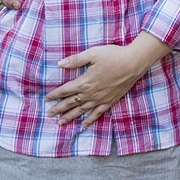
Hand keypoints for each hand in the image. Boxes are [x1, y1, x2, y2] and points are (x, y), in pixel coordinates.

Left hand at [44, 32, 169, 127]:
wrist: (133, 63)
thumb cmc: (113, 56)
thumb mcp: (92, 53)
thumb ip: (76, 60)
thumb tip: (60, 64)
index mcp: (84, 81)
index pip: (65, 90)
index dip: (55, 95)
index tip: (46, 100)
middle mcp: (90, 93)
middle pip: (71, 103)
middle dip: (58, 109)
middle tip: (49, 115)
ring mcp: (100, 99)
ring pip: (81, 111)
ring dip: (70, 117)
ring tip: (60, 123)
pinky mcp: (109, 102)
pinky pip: (97, 114)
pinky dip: (89, 120)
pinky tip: (83, 126)